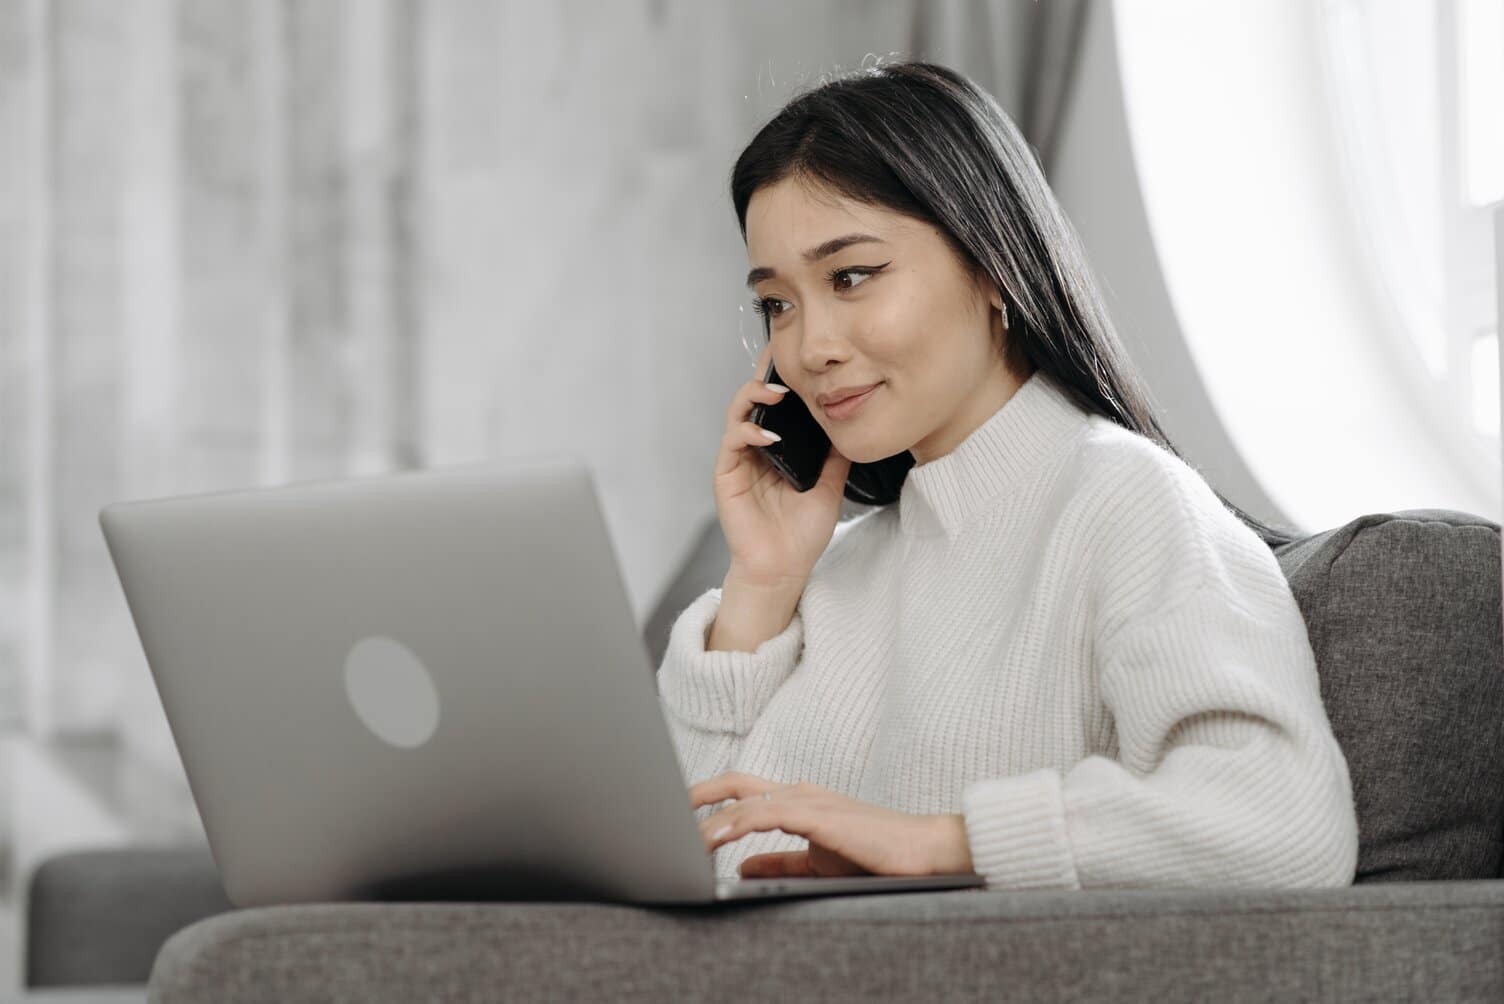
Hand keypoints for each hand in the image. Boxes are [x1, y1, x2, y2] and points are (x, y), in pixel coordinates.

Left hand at [689, 772, 976, 878]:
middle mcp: (799, 792)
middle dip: (697, 794)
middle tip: (663, 809)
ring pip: (745, 802)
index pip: (742, 791)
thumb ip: (779, 861)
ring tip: (681, 838)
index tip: (678, 813)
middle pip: (735, 783)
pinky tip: (715, 838)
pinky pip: (767, 814)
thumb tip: (741, 865)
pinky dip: (737, 824)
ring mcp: (809, 800)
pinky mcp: (819, 815)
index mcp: (798, 800)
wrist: (922, 851)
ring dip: (710, 820)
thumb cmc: (875, 853)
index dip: (708, 798)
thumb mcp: (816, 860)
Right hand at [712, 340, 852, 588]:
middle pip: (753, 399)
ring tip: (777, 394)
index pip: (776, 404)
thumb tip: (851, 422)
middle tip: (782, 359)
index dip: (781, 379)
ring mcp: (738, 460)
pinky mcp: (726, 475)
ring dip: (754, 397)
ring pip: (737, 413)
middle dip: (765, 376)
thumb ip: (836, 455)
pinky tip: (768, 434)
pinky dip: (748, 431)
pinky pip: (731, 442)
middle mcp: (755, 448)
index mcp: (777, 447)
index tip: (795, 356)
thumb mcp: (831, 485)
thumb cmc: (801, 533)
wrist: (784, 568)